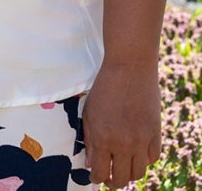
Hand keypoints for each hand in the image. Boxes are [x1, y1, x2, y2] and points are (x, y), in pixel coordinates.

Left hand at [82, 60, 161, 188]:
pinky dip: (144, 159)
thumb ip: (89, 140)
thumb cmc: (105, 86)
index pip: (100, 173)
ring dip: (129, 173)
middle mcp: (122, 143)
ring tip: (123, 166)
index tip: (96, 175)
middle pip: (121, 179)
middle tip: (110, 176)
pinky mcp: (155, 132)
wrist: (129, 66)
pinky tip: (137, 152)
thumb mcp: (89, 112)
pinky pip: (152, 157)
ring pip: (138, 173)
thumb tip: (91, 164)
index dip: (97, 178)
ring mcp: (141, 139)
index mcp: (102, 138)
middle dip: (113, 181)